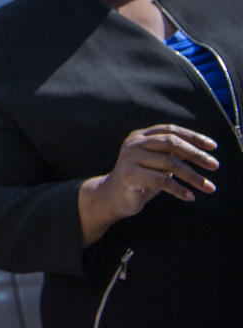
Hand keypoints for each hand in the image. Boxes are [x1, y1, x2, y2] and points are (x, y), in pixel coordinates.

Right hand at [78, 123, 218, 245]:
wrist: (112, 197)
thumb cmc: (140, 180)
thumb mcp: (156, 163)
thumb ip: (171, 154)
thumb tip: (200, 151)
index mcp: (140, 136)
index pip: (170, 130)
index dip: (193, 136)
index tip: (213, 146)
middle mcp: (134, 143)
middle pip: (171, 143)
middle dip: (196, 154)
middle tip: (215, 165)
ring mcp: (130, 158)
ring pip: (169, 163)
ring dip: (193, 176)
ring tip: (209, 187)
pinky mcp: (129, 175)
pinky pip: (161, 180)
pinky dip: (178, 189)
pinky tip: (189, 196)